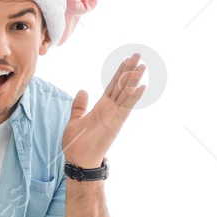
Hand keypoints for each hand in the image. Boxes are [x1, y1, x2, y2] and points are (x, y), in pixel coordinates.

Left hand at [63, 54, 145, 168]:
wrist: (78, 161)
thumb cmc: (77, 144)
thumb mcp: (74, 120)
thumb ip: (80, 106)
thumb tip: (82, 91)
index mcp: (101, 107)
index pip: (113, 85)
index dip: (120, 72)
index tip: (127, 59)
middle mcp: (110, 109)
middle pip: (122, 85)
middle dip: (130, 70)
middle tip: (138, 55)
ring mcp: (114, 116)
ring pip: (126, 93)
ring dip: (134, 80)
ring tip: (142, 66)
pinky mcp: (116, 123)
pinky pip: (126, 107)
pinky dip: (134, 97)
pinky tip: (142, 86)